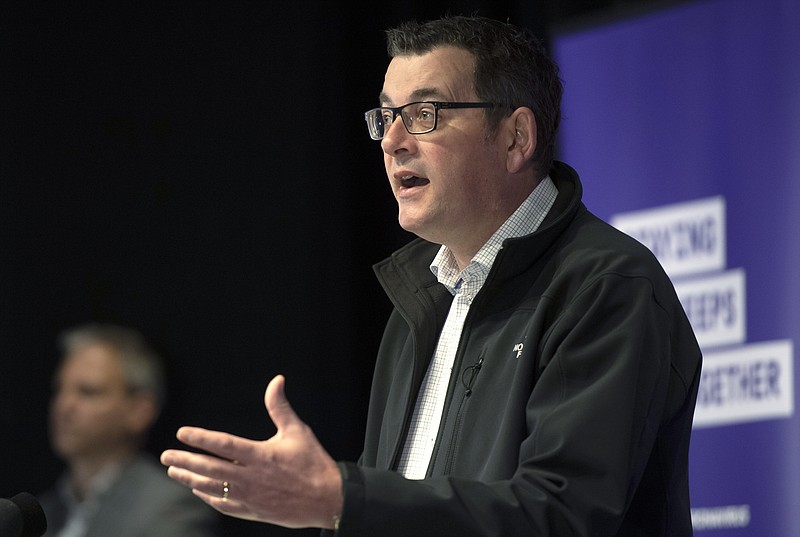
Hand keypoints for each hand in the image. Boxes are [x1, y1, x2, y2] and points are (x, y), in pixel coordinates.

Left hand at [160, 375, 342, 528]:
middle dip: (185, 460)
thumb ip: (280, 407)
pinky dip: (207, 496)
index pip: (223, 445)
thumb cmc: (313, 462)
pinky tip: (198, 490)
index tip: (182, 432)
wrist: (327, 499)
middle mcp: (251, 477)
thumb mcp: (298, 431)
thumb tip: (276, 380)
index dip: (201, 438)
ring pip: (211, 487)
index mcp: (261, 455)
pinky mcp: (252, 510)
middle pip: (210, 468)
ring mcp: (250, 496)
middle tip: (165, 455)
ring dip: (190, 479)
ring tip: (174, 471)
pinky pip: (223, 504)